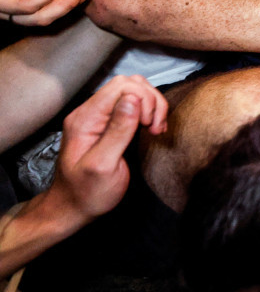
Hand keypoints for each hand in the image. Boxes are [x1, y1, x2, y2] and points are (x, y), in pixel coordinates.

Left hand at [45, 75, 167, 224]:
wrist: (72, 208)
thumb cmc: (86, 193)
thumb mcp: (104, 166)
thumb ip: (118, 131)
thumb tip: (133, 100)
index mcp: (85, 119)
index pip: (121, 86)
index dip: (143, 100)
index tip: (149, 126)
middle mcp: (89, 113)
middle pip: (129, 84)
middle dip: (151, 101)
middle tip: (155, 128)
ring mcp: (98, 117)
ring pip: (133, 91)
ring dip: (152, 106)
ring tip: (156, 128)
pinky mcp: (107, 123)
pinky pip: (132, 104)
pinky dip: (148, 112)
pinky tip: (152, 128)